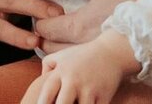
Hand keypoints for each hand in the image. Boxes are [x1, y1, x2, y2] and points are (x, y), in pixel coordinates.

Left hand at [21, 31, 136, 103]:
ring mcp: (89, 90)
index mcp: (61, 72)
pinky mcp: (103, 97)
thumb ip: (47, 66)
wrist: (111, 53)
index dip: (42, 103)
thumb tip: (40, 83)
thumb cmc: (82, 56)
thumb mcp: (61, 56)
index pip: (47, 92)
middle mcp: (74, 81)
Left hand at [33, 0, 151, 52]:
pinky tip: (78, 40)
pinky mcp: (105, 62)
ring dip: (56, 46)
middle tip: (50, 18)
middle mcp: (83, 47)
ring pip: (62, 58)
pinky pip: (78, 63)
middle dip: (44, 34)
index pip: (44, 28)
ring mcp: (94, 57)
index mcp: (79, 25)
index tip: (44, 7)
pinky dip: (71, 54)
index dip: (40, 17)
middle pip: (48, 47)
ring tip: (62, 29)